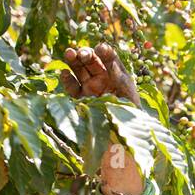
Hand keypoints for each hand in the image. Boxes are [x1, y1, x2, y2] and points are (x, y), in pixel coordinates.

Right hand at [62, 43, 144, 194]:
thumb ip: (119, 75)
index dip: (105, 52)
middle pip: (92, 62)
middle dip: (87, 55)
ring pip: (79, 71)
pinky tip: (64, 73)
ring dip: (74, 61)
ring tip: (69, 52)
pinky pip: (71, 87)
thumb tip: (108, 56)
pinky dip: (66, 79)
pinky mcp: (78, 101)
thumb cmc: (130, 120)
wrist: (120, 145)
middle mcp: (103, 81)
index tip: (102, 48)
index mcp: (118, 77)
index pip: (110, 59)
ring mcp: (89, 90)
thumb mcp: (128, 94)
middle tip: (83, 53)